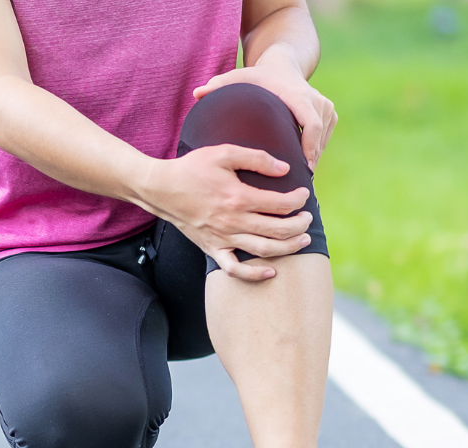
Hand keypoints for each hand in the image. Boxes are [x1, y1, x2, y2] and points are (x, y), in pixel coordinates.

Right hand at [134, 147, 312, 281]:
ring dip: (289, 247)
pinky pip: (235, 269)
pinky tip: (271, 272)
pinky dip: (254, 275)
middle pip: (279, 230)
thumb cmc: (191, 169)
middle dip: (300, 224)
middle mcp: (233, 221)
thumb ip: (256, 158)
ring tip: (302, 240)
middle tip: (308, 217)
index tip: (303, 194)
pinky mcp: (212, 248)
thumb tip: (284, 168)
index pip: (281, 203)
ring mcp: (223, 238)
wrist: (160, 189)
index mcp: (238, 197)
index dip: (299, 199)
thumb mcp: (223, 153)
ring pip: (264, 250)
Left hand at [193, 61, 336, 170]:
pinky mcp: (329, 112)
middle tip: (298, 183)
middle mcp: (316, 99)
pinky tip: (302, 167)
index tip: (303, 168)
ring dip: (314, 157)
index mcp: (297, 95)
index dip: (310, 147)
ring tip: (299, 179)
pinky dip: (316, 151)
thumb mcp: (238, 77)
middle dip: (311, 158)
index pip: (312, 124)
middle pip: (320, 135)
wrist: (283, 64)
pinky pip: (326, 136)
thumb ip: (218, 85)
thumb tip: (196, 93)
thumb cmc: (257, 76)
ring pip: (324, 138)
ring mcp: (325, 105)